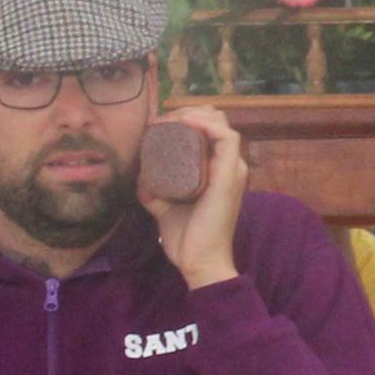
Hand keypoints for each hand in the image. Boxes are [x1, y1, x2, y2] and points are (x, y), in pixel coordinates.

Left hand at [151, 105, 249, 290]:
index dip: (185, 119)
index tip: (157, 124)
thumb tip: (142, 178)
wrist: (200, 261)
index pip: (208, 129)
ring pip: (219, 122)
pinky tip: (182, 125)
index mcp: (219, 169)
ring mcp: (233, 168)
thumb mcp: (165, 206)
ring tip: (166, 122)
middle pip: (214, 120)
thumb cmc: (187, 238)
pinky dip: (204, 125)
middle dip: (186, 112)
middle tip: (159, 122)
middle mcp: (229, 164)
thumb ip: (157, 192)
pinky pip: (225, 137)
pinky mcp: (231, 173)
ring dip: (191, 115)